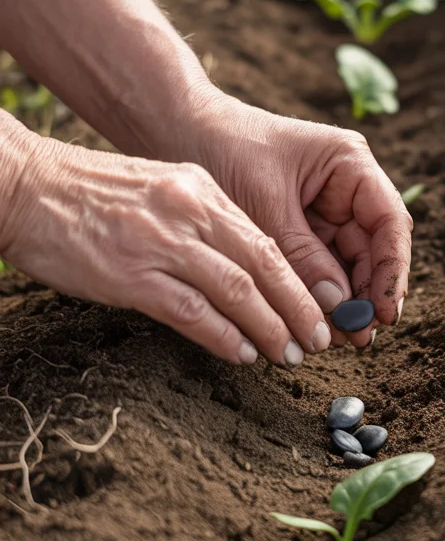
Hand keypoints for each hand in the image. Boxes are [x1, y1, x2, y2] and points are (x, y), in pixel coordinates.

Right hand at [0, 131, 333, 366]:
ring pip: (238, 290)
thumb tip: (236, 265)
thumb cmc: (85, 192)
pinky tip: (243, 354)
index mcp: (199, 188)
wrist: (25, 186)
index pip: (265, 239)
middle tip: (318, 340)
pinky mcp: (131, 276)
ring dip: (270, 328)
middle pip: (264, 265)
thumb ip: (197, 218)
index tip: (315, 308)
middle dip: (298, 308)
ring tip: (289, 355)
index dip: (296, 280)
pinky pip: (193, 312)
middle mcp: (189, 211)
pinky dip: (224, 336)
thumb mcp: (156, 188)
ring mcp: (161, 243)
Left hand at [181, 95, 412, 347]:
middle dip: (366, 294)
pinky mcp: (298, 232)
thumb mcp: (264, 203)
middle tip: (359, 338)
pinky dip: (316, 296)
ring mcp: (323, 212)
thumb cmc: (222, 147)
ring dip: (344, 302)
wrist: (174, 131)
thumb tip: (336, 306)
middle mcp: (345, 188)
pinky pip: (317, 269)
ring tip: (338, 339)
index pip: (388, 221)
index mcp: (349, 164)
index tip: (383, 311)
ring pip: (346, 266)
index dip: (391, 269)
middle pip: (372, 249)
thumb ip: (301, 255)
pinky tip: (314, 324)